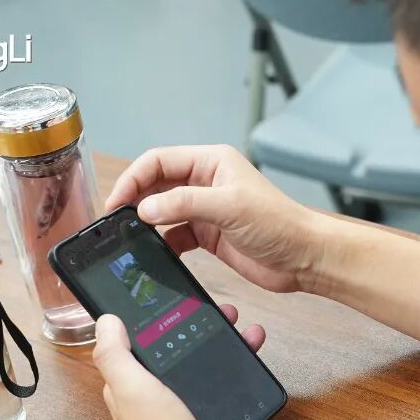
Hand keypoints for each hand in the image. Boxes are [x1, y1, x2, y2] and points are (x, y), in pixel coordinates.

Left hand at [91, 306, 263, 419]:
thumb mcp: (130, 386)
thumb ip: (114, 353)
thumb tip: (106, 319)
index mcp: (132, 384)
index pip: (145, 341)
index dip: (164, 318)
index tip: (187, 299)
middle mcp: (155, 395)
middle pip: (179, 350)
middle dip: (202, 328)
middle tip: (229, 313)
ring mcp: (183, 410)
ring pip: (205, 366)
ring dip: (226, 346)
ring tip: (250, 332)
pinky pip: (222, 389)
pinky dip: (237, 371)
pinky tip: (253, 360)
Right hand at [107, 144, 330, 293]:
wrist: (304, 258)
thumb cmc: (280, 224)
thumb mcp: (229, 207)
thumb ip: (184, 203)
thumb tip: (145, 208)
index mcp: (212, 162)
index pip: (159, 161)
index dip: (134, 178)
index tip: (117, 201)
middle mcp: (206, 181)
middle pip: (156, 184)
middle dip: (135, 199)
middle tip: (115, 221)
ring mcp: (206, 209)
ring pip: (162, 210)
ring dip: (146, 222)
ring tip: (129, 237)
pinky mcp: (208, 235)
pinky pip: (174, 235)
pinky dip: (161, 243)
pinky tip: (154, 253)